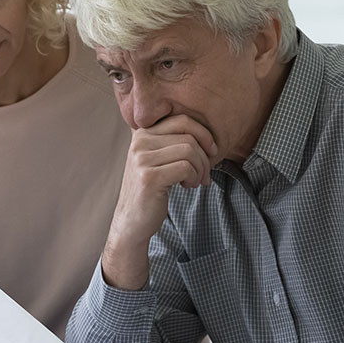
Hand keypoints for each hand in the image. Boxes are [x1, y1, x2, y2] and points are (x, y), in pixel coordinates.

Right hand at [102, 115, 216, 288]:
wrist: (132, 221)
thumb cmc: (151, 190)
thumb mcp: (159, 160)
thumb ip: (173, 142)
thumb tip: (207, 135)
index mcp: (142, 134)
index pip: (181, 120)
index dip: (203, 134)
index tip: (211, 151)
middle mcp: (139, 143)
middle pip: (189, 137)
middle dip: (204, 157)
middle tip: (204, 175)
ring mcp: (142, 159)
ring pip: (189, 151)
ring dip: (200, 169)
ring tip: (195, 182)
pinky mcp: (149, 177)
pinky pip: (186, 167)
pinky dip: (194, 178)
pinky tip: (187, 187)